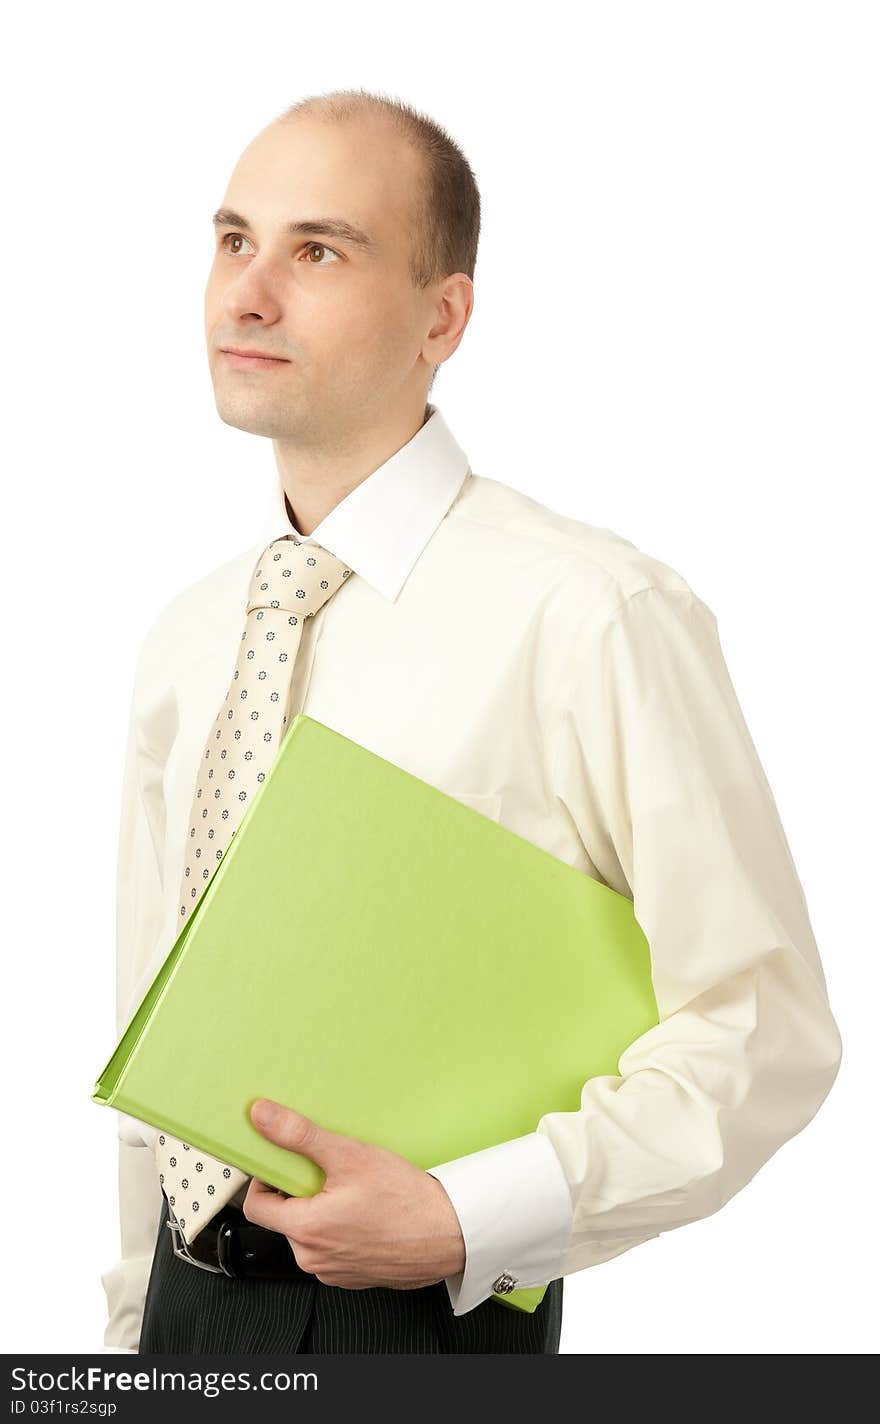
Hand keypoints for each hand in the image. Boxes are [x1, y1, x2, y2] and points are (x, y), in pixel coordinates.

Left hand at [243, 1098, 465, 1290]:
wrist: (451, 1234)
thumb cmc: (407, 1201)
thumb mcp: (350, 1155)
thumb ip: (300, 1135)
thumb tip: (264, 1117)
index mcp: (305, 1231)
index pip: (254, 1207)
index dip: (266, 1180)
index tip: (285, 1166)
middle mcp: (313, 1258)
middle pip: (285, 1218)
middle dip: (302, 1193)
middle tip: (333, 1174)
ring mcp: (334, 1271)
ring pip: (310, 1234)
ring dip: (322, 1211)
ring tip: (356, 1193)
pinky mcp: (353, 1277)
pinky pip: (333, 1248)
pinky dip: (342, 1230)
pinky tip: (368, 1213)